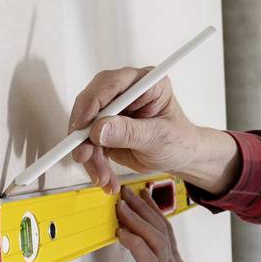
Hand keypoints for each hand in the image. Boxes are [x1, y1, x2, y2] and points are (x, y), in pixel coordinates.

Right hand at [69, 67, 198, 192]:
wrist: (179, 157)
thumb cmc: (178, 141)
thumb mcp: (159, 137)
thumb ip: (130, 132)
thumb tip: (100, 129)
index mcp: (145, 83)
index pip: (111, 84)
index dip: (92, 103)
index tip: (82, 125)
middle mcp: (125, 92)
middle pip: (91, 105)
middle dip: (84, 134)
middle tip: (83, 156)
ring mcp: (113, 110)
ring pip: (86, 128)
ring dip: (90, 155)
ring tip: (103, 177)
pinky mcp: (105, 128)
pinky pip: (89, 144)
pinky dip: (94, 163)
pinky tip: (106, 178)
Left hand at [115, 185, 217, 261]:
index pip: (163, 228)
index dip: (152, 209)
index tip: (143, 194)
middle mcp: (171, 260)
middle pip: (157, 225)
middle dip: (141, 205)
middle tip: (128, 190)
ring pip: (152, 235)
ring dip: (135, 218)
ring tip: (121, 205)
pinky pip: (146, 257)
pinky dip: (134, 242)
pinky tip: (122, 233)